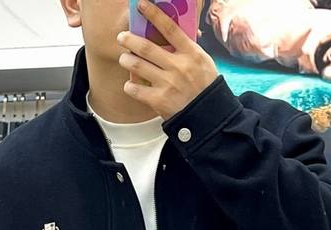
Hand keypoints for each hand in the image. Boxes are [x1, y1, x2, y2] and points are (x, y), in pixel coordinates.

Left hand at [117, 0, 218, 119]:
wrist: (209, 116)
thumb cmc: (206, 88)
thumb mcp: (203, 63)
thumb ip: (188, 49)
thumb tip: (173, 33)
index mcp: (191, 53)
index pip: (170, 28)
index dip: (154, 14)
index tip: (141, 5)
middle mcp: (178, 66)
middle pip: (146, 47)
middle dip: (129, 40)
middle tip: (121, 37)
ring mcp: (168, 84)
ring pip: (137, 65)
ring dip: (126, 60)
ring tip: (124, 59)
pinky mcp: (159, 100)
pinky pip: (136, 89)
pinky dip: (129, 86)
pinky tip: (130, 85)